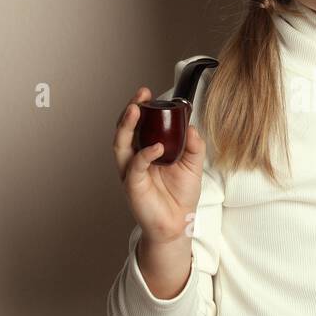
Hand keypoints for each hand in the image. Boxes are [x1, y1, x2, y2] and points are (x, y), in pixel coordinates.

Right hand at [112, 85, 205, 243]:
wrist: (179, 223)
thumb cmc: (181, 195)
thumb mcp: (194, 164)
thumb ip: (193, 144)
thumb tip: (191, 125)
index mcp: (147, 150)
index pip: (140, 124)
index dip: (141, 107)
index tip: (147, 93)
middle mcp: (135, 158)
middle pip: (125, 129)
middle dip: (130, 110)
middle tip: (139, 96)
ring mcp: (131, 171)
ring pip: (121, 144)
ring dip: (126, 125)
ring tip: (135, 110)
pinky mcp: (133, 184)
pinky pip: (136, 165)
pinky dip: (145, 153)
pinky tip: (157, 147)